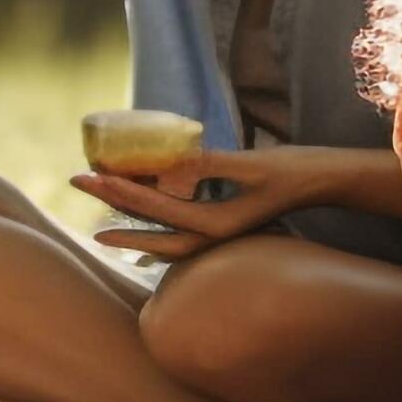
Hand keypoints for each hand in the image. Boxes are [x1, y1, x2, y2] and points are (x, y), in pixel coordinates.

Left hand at [70, 146, 326, 261]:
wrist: (325, 182)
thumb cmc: (293, 170)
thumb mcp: (251, 164)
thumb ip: (210, 166)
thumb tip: (171, 165)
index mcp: (216, 225)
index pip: (157, 207)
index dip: (121, 189)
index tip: (91, 175)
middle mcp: (212, 236)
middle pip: (150, 226)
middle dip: (113, 204)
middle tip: (77, 180)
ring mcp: (217, 235)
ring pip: (161, 232)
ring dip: (129, 215)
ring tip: (99, 201)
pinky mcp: (222, 225)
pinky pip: (178, 230)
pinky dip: (154, 222)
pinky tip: (139, 220)